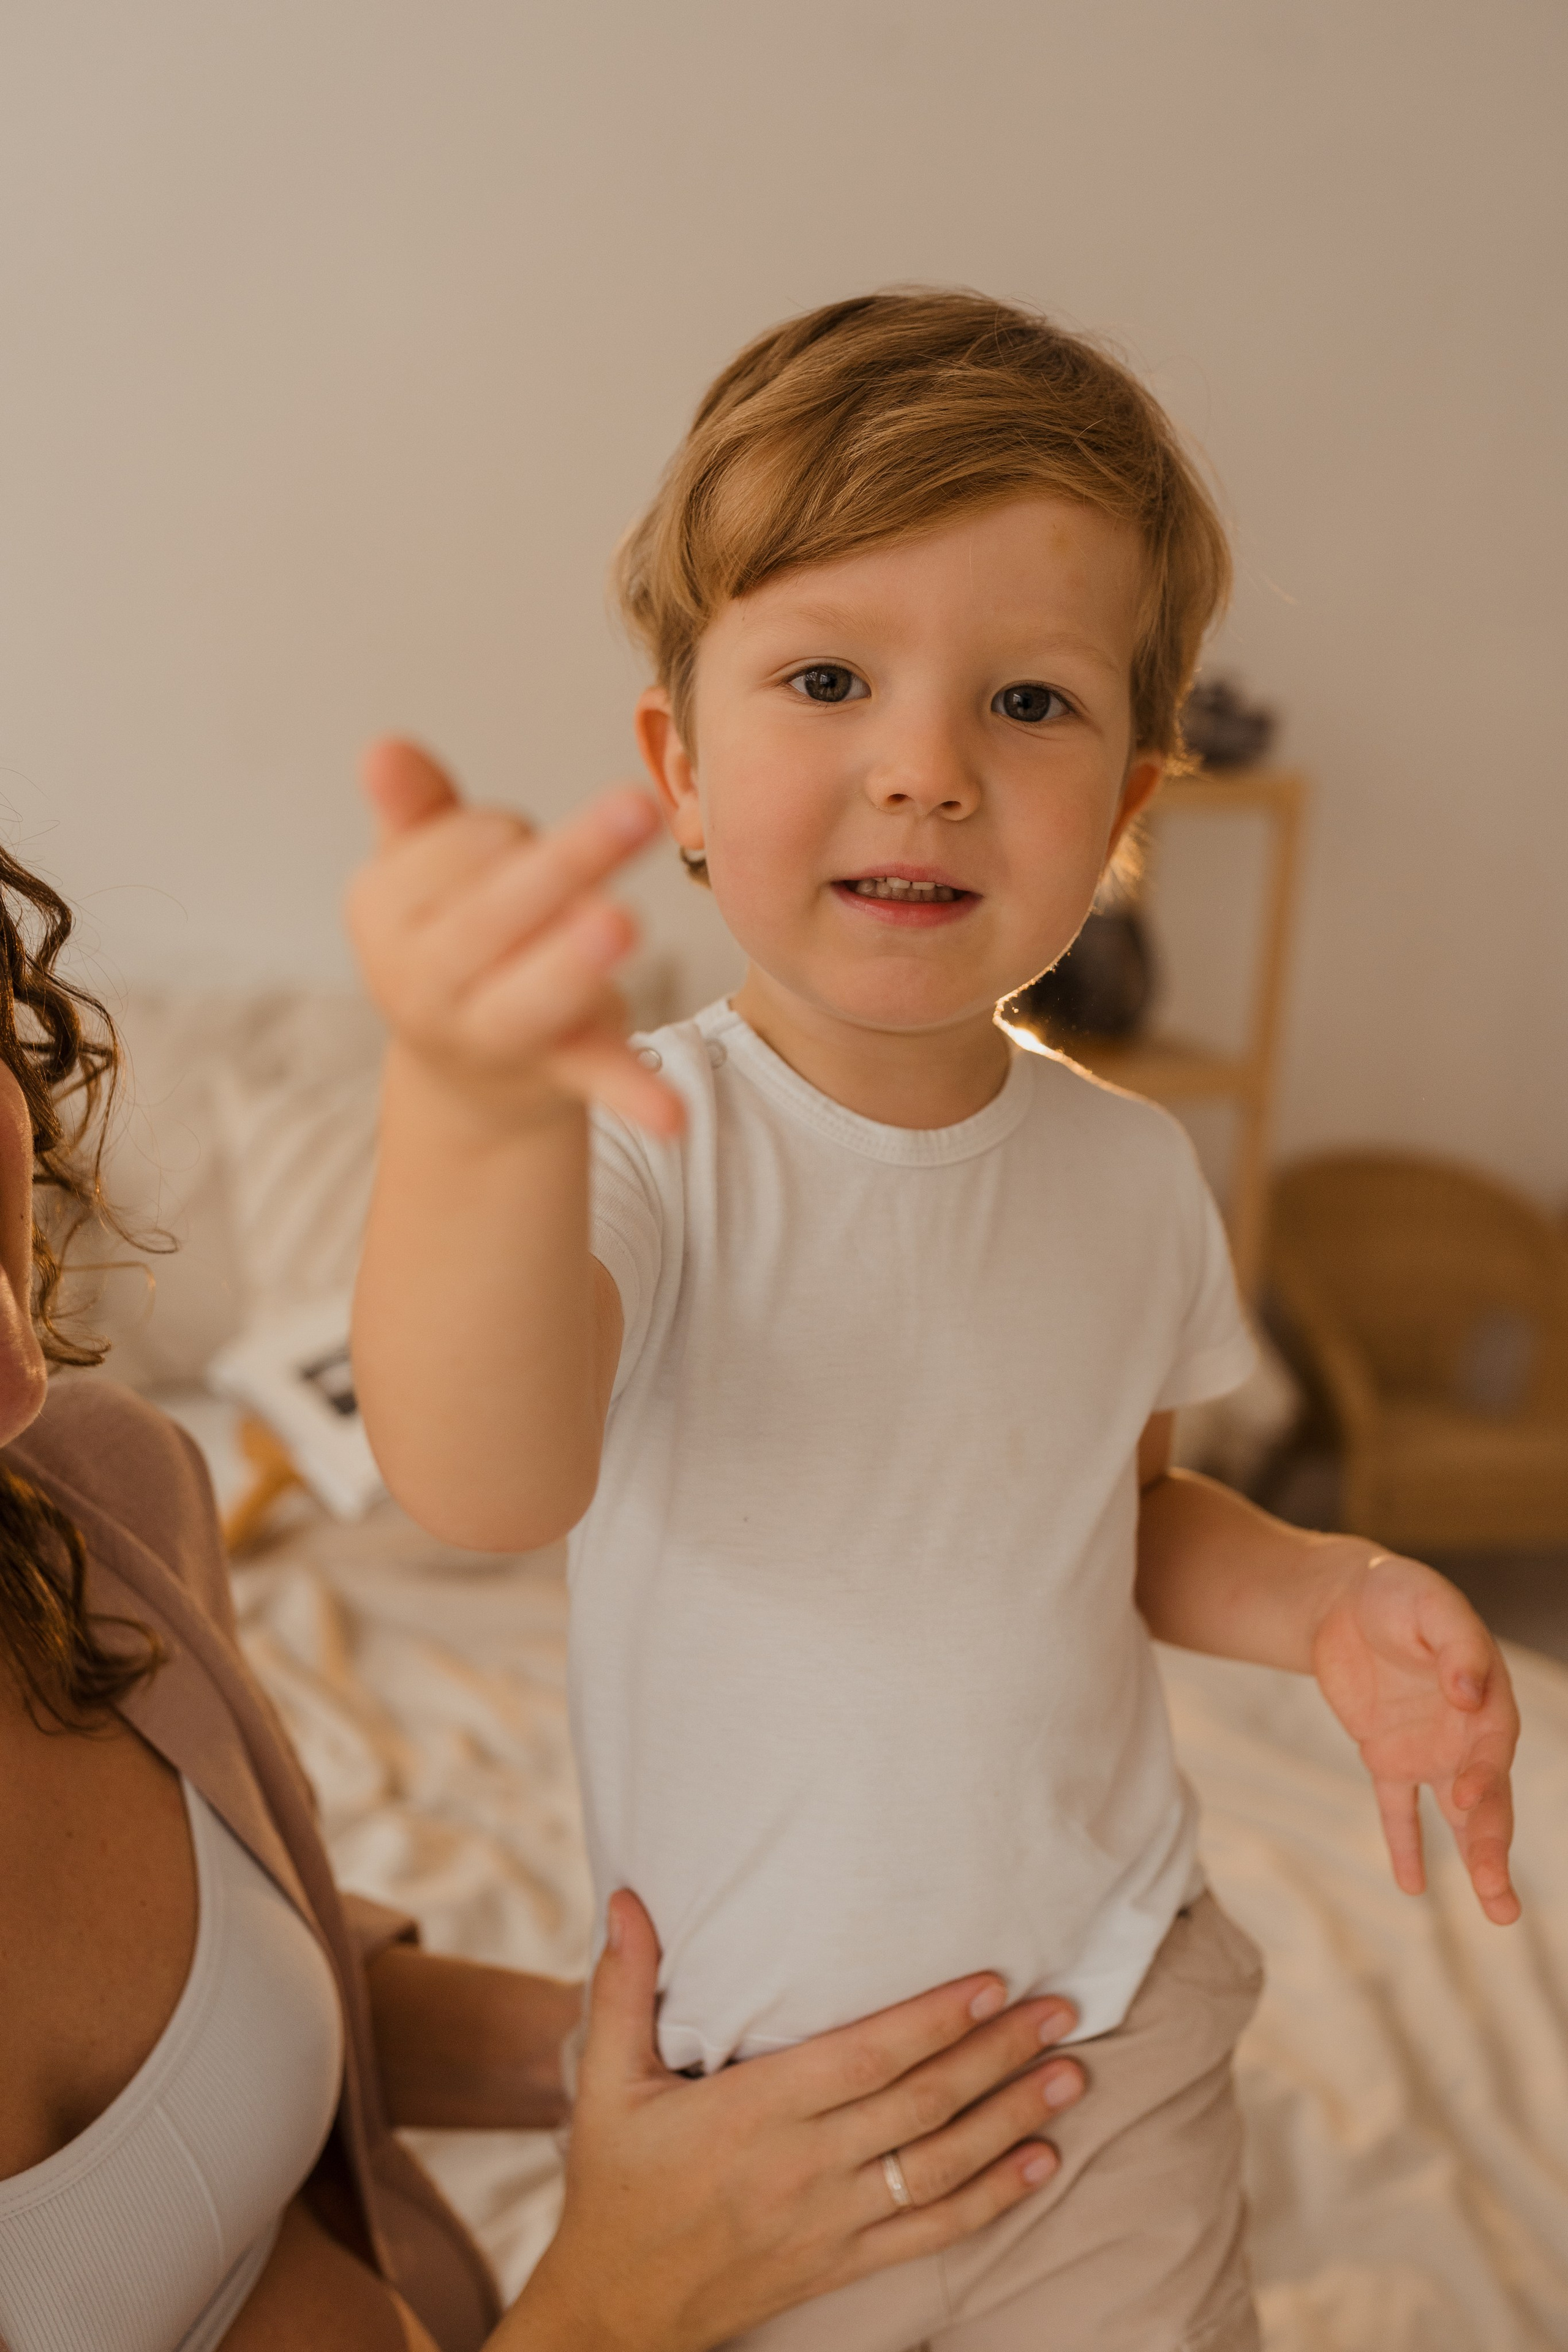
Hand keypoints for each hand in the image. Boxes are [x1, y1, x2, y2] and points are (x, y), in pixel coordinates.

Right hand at [346, 738, 682, 1136]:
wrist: (465, 1064)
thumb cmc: (456, 934)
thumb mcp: (422, 872)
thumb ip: (415, 810)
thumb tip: (384, 750)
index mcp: (383, 916)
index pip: (455, 852)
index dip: (501, 833)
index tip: (512, 844)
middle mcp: (421, 985)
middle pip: (493, 914)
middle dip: (559, 866)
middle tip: (635, 806)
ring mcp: (488, 1035)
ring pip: (533, 997)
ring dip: (572, 963)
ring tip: (616, 923)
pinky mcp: (556, 1074)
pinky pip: (596, 1077)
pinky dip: (635, 1095)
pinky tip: (673, 1117)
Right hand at [506, 1892, 1084, 2351]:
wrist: (614, 2311)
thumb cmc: (615, 2182)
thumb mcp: (604, 2081)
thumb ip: (622, 1986)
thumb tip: (624, 1896)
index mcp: (750, 2111)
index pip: (863, 2058)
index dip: (932, 2020)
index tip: (991, 1981)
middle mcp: (800, 2167)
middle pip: (919, 2104)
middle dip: (996, 2055)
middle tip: (1060, 2011)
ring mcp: (828, 2222)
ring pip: (939, 2166)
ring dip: (1011, 2119)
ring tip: (1069, 2076)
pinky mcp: (842, 2263)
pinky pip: (931, 2231)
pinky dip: (993, 2198)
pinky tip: (1040, 2163)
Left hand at [1310, 1547, 1520, 1923]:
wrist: (1346, 1597)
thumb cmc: (1398, 1593)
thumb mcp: (1430, 1605)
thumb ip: (1456, 1646)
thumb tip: (1471, 1693)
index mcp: (1485, 1698)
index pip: (1491, 1747)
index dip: (1482, 1774)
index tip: (1464, 1797)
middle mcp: (1466, 1731)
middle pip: (1487, 1796)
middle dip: (1491, 1844)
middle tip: (1497, 1895)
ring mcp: (1429, 1749)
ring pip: (1458, 1814)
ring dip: (1477, 1857)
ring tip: (1500, 1910)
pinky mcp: (1387, 1755)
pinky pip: (1399, 1808)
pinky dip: (1405, 1844)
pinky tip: (1412, 1885)